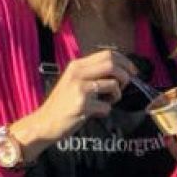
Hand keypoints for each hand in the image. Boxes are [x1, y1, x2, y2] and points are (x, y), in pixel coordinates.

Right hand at [12, 49, 137, 160]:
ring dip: (117, 95)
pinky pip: (107, 106)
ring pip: (113, 85)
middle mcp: (77, 73)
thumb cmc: (62, 103)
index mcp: (77, 65)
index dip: (125, 61)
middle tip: (126, 86)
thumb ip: (91, 73)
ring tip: (108, 102)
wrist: (44, 123)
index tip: (133, 71)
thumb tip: (120, 70)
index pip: (107, 54)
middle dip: (125, 75)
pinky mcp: (82, 105)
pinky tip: (96, 113)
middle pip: (112, 65)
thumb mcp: (73, 81)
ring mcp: (80, 89)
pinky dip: (106, 111)